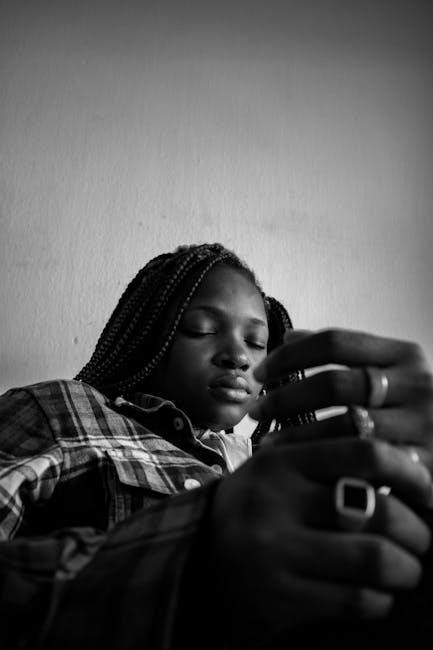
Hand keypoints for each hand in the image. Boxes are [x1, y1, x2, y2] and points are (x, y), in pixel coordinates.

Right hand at [209, 438, 431, 647]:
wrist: (199, 561)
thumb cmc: (255, 508)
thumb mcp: (278, 468)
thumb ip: (327, 452)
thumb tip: (402, 456)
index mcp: (280, 461)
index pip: (364, 453)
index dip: (410, 472)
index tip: (427, 490)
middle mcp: (274, 501)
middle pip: (380, 509)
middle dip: (419, 531)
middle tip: (422, 539)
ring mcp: (274, 551)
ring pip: (375, 559)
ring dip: (407, 569)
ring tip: (407, 569)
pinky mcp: (279, 598)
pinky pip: (356, 601)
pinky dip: (380, 600)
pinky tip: (377, 595)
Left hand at [249, 329, 432, 473]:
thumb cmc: (408, 411)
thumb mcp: (389, 373)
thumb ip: (345, 355)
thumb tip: (290, 337)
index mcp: (405, 355)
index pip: (334, 342)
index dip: (289, 356)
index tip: (260, 372)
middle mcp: (418, 386)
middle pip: (334, 383)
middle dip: (285, 397)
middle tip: (256, 410)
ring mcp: (422, 428)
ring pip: (342, 427)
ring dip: (295, 435)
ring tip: (267, 443)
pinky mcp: (419, 468)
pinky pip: (357, 464)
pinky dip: (322, 463)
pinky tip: (299, 466)